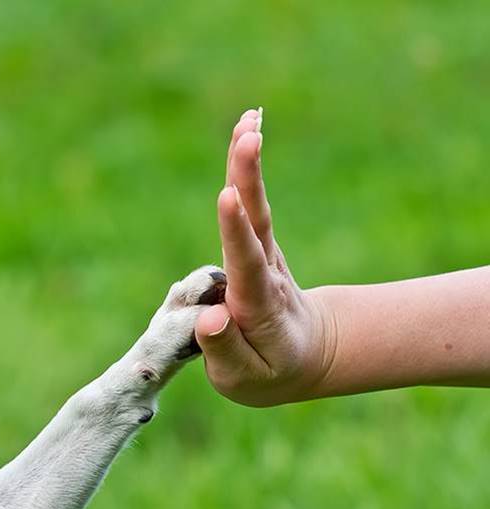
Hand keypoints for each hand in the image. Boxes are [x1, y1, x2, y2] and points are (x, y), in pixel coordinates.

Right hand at [194, 110, 336, 405]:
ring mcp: (264, 254)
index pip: (246, 265)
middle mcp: (265, 273)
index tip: (228, 198)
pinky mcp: (257, 243)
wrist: (307, 355)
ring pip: (255, 206)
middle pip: (257, 222)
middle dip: (249, 180)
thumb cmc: (268, 372)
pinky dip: (247, 167)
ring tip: (248, 120)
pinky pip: (250, 202)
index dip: (235, 232)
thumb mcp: (245, 379)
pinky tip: (246, 128)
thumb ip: (226, 350)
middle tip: (248, 137)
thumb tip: (210, 317)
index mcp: (258, 307)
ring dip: (248, 163)